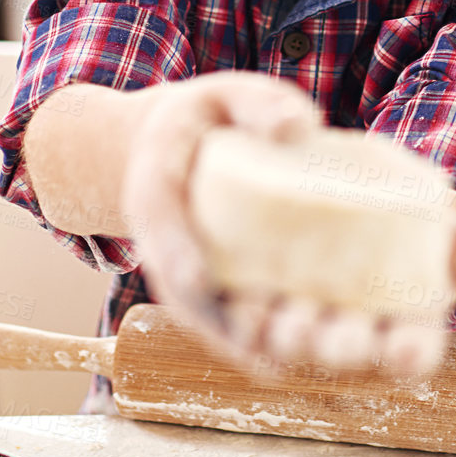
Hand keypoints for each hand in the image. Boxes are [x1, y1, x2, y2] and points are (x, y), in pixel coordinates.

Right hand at [123, 69, 320, 341]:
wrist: (173, 151)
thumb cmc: (207, 120)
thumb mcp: (223, 94)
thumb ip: (257, 103)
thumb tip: (299, 126)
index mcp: (154, 191)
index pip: (159, 224)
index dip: (174, 252)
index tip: (195, 278)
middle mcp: (165, 247)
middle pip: (185, 293)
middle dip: (220, 321)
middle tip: (262, 341)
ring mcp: (190, 277)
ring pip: (212, 321)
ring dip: (249, 345)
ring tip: (294, 361)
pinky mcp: (220, 293)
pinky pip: (235, 325)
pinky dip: (263, 348)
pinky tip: (301, 361)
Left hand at [210, 188, 455, 378]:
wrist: (353, 206)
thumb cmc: (416, 233)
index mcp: (405, 328)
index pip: (412, 353)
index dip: (411, 353)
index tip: (413, 345)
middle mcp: (354, 336)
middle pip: (346, 349)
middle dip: (340, 345)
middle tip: (335, 329)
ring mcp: (305, 325)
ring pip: (293, 338)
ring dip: (286, 332)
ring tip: (279, 315)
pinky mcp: (262, 308)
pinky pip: (247, 320)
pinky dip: (242, 313)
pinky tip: (239, 297)